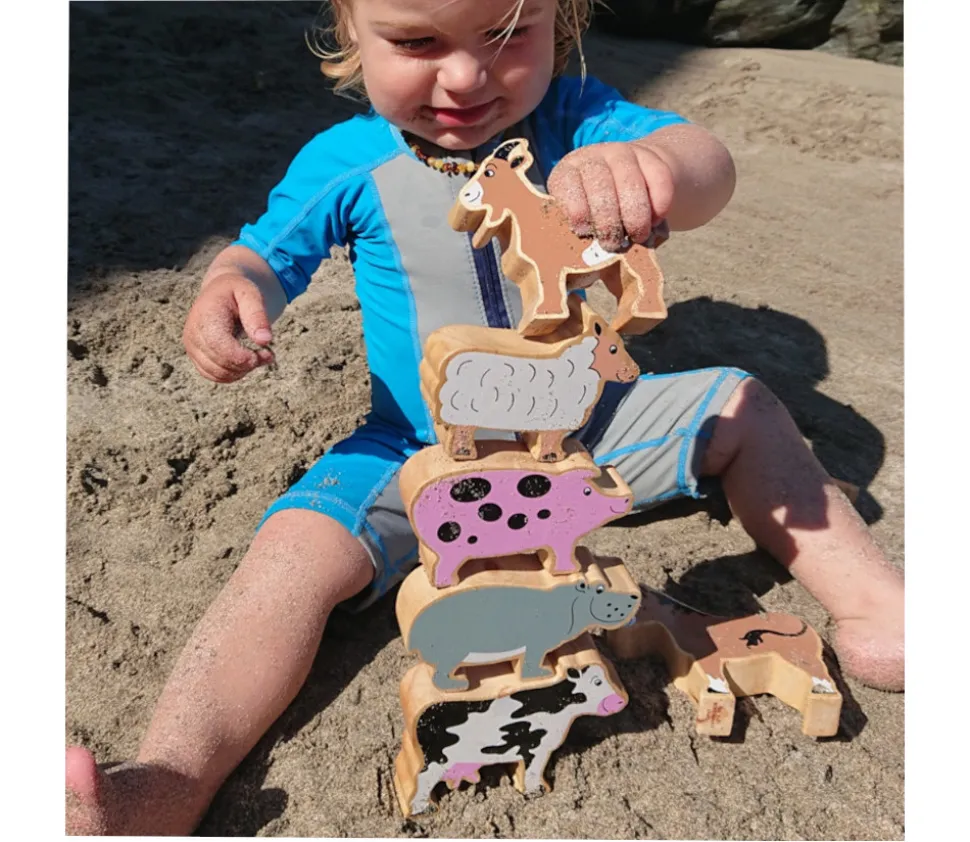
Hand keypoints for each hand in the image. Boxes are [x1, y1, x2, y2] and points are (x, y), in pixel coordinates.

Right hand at [182, 273, 275, 382]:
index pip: (218, 346)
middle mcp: (193, 333)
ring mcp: (192, 348)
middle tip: (269, 354)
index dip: (242, 357)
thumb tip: (264, 340)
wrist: (220, 292)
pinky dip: (235, 373)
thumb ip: (257, 315)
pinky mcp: (197, 357)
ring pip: (218, 374)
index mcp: (205, 315)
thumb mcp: (251, 294)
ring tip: (261, 355)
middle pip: (219, 363)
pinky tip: (248, 360)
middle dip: (248, 364)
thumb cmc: (237, 291)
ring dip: (243, 370)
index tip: (266, 353)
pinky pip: (216, 376)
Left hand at [547, 141, 674, 251]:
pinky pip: (658, 178)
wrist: (640, 183)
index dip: (576, 209)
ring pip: (629, 181)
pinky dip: (659, 204)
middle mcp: (591, 159)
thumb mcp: (588, 228)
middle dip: (608, 220)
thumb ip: (583, 249)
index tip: (585, 232)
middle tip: (614, 244)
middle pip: (599, 185)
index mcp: (566, 175)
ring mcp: (621, 154)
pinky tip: (656, 221)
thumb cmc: (603, 218)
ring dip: (635, 215)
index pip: (566, 185)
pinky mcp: (650, 155)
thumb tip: (582, 280)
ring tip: (637, 237)